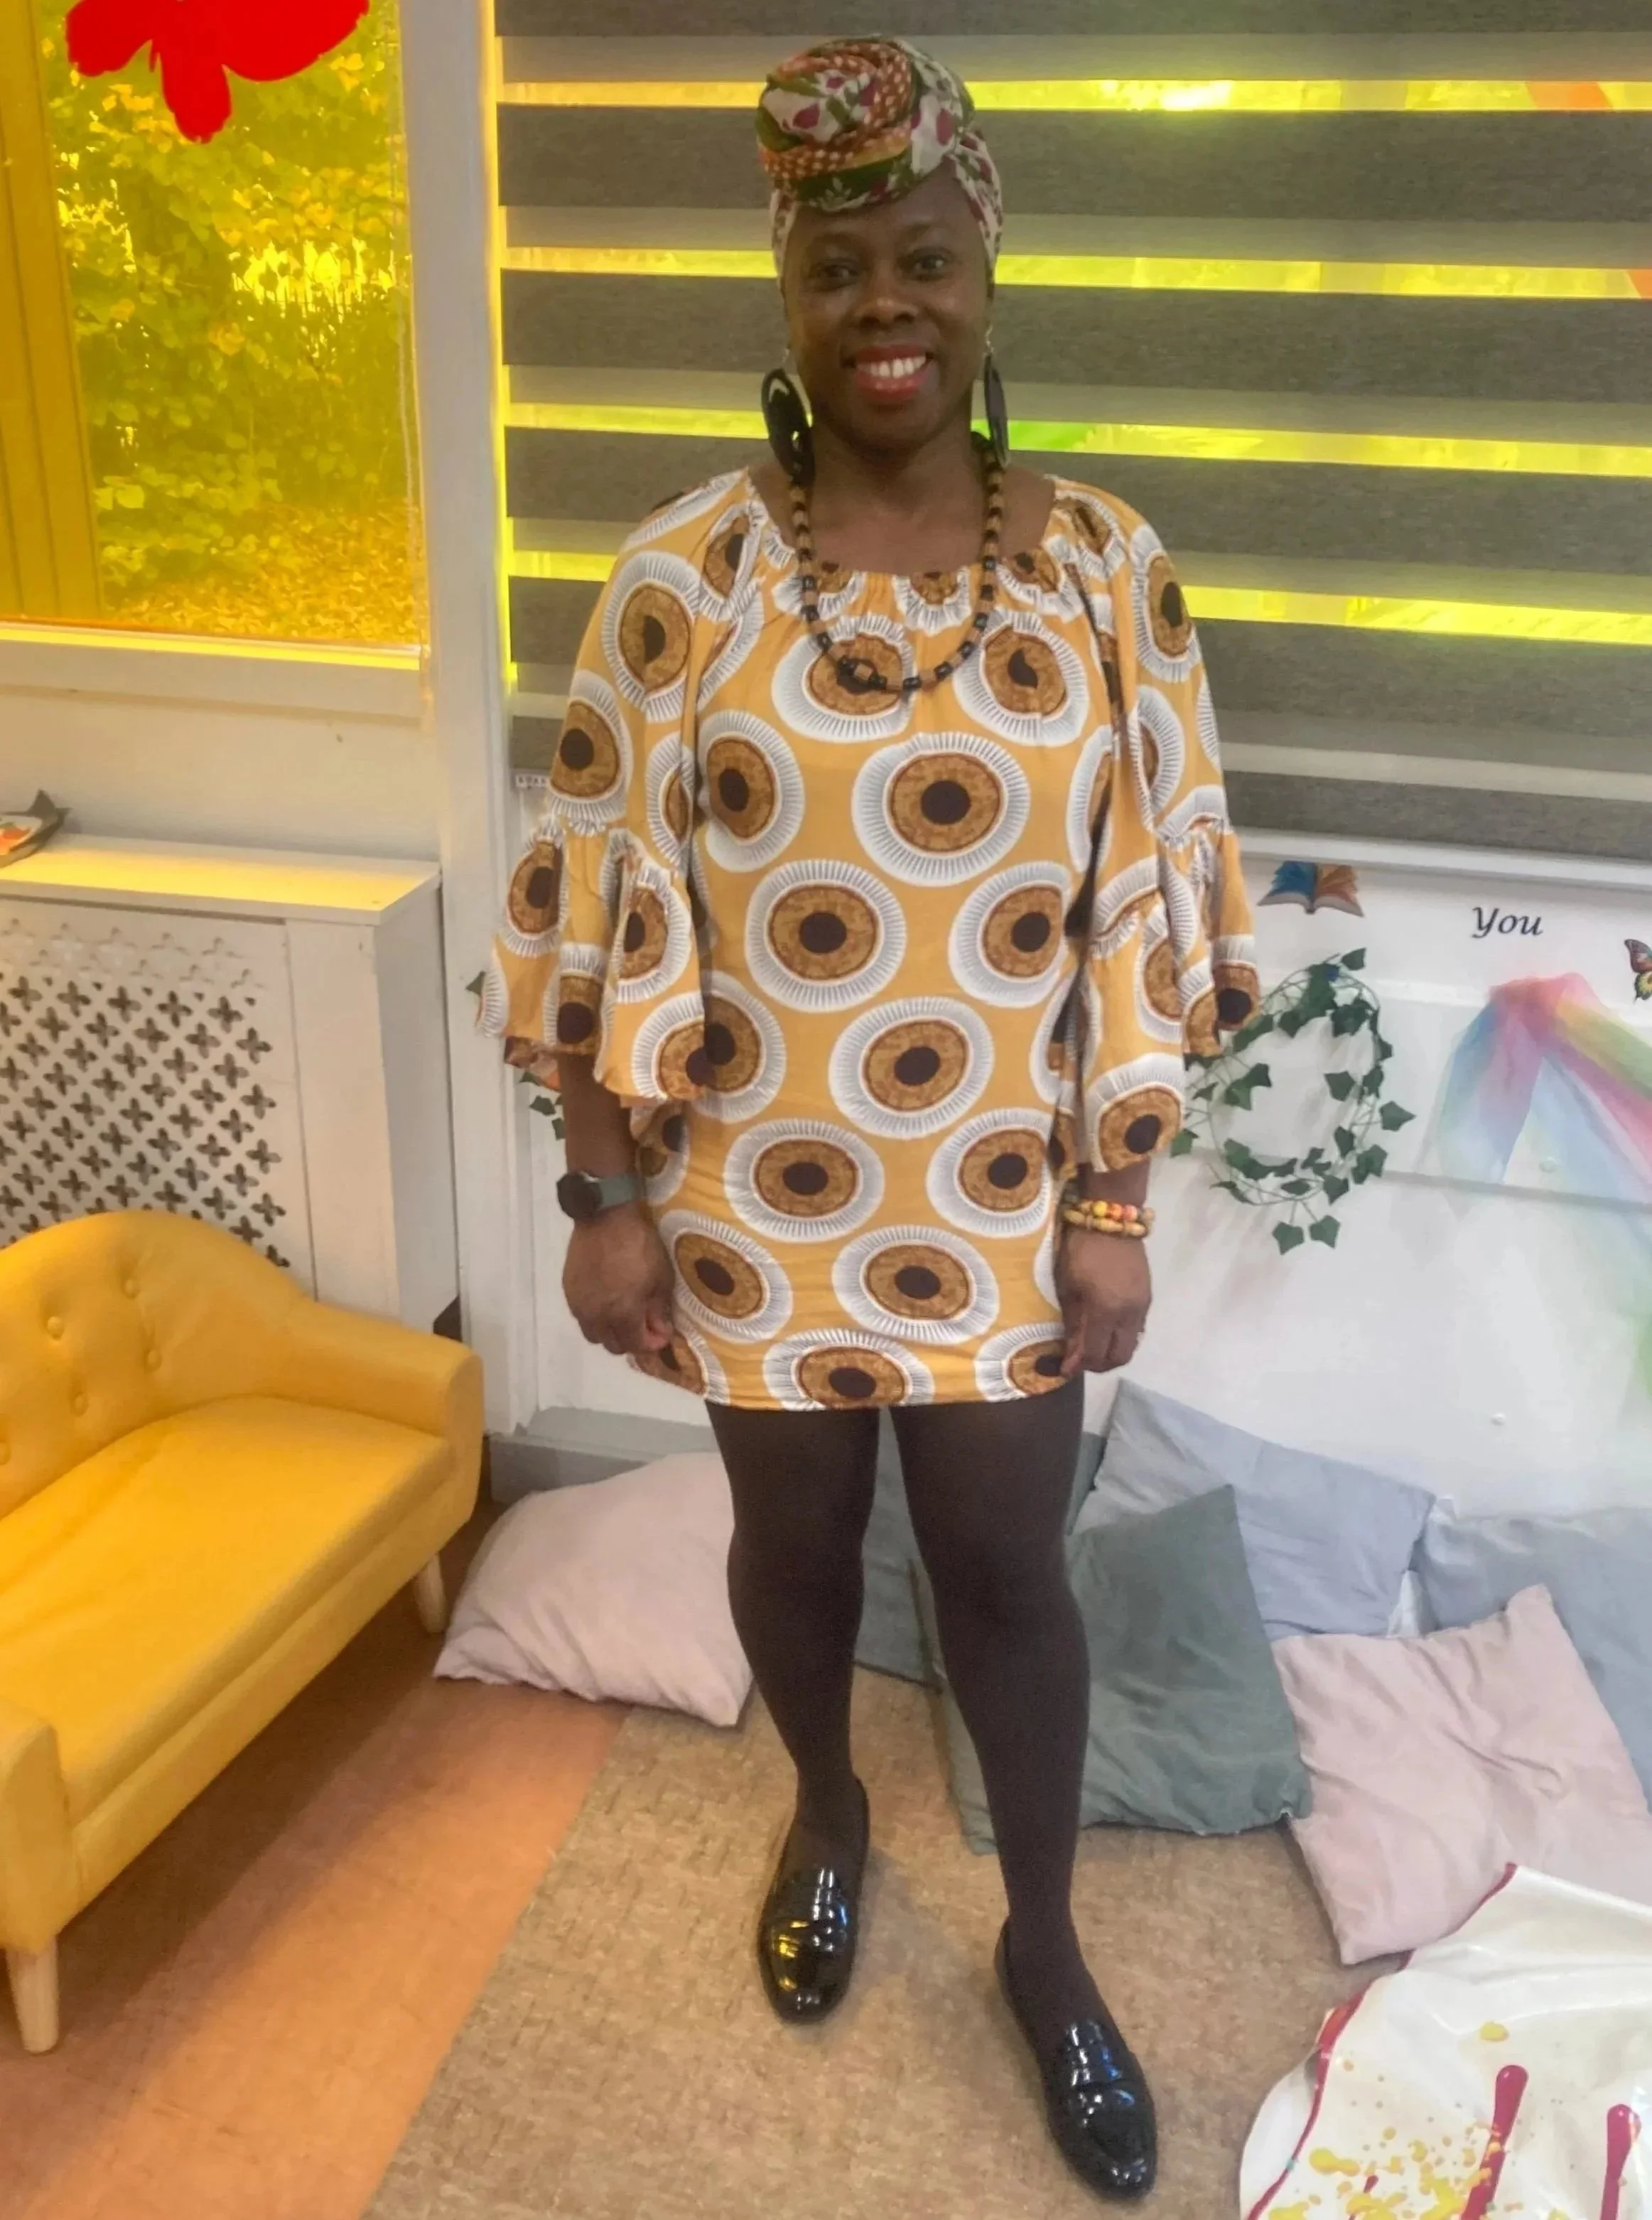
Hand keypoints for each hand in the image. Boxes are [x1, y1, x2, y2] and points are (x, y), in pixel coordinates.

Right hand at [564, 1207, 675, 1357]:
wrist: (605, 1217)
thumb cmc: (639, 1245)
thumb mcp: (660, 1277)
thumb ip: (659, 1309)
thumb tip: (661, 1330)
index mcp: (621, 1314)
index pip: (635, 1345)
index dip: (651, 1344)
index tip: (661, 1334)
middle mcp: (596, 1316)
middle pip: (612, 1345)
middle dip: (631, 1340)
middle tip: (644, 1325)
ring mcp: (579, 1304)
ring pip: (593, 1333)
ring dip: (610, 1331)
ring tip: (622, 1315)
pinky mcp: (568, 1290)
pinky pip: (581, 1315)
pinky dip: (595, 1316)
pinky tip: (606, 1301)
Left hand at [1058, 1229, 1151, 1376]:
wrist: (1112, 1219)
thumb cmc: (1081, 1249)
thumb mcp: (1067, 1285)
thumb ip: (1072, 1321)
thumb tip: (1070, 1351)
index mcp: (1105, 1310)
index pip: (1095, 1353)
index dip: (1078, 1366)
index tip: (1064, 1370)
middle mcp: (1129, 1314)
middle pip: (1119, 1356)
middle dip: (1098, 1365)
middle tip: (1079, 1360)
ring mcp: (1142, 1306)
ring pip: (1131, 1344)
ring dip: (1111, 1351)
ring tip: (1091, 1344)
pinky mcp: (1147, 1298)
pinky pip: (1136, 1329)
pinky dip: (1120, 1337)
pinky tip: (1105, 1328)